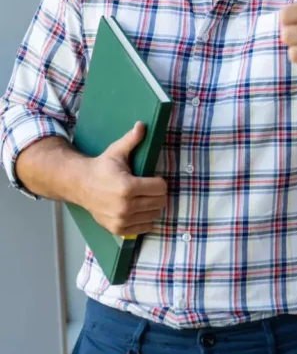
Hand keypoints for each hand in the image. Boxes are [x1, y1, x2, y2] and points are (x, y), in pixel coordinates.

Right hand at [81, 122, 166, 236]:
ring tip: (144, 198)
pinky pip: (144, 228)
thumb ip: (132, 139)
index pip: (161, 187)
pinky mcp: (117, 229)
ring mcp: (121, 219)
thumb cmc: (101, 167)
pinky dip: (145, 220)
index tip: (153, 178)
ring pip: (154, 215)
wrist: (79, 185)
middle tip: (149, 188)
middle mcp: (125, 206)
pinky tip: (139, 210)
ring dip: (152, 207)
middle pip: (160, 202)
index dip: (160, 181)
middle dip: (158, 194)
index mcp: (127, 187)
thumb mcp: (116, 152)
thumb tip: (142, 124)